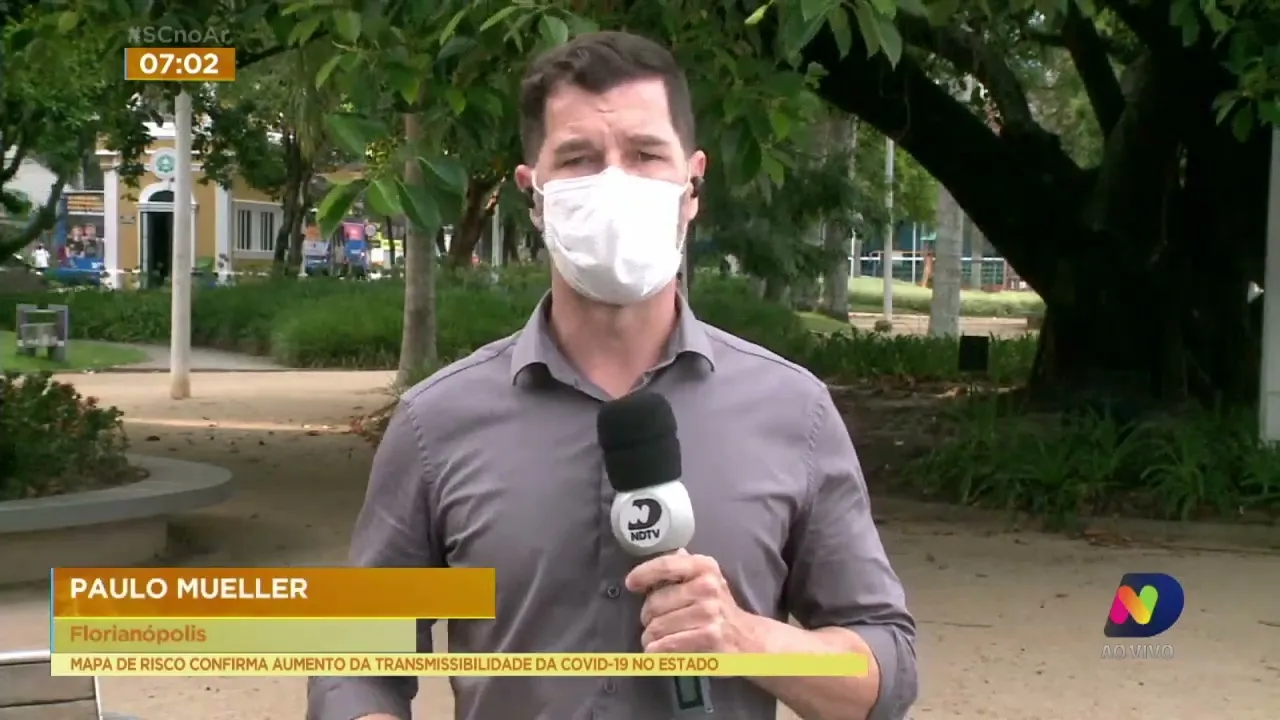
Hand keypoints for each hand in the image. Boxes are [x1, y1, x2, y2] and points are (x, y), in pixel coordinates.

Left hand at [624, 549, 748, 653]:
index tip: (631, 584)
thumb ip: (685, 565)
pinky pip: (667, 644)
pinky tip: (657, 651)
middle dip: (647, 616)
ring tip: (654, 639)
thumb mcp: (707, 579)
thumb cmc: (719, 607)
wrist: (748, 638)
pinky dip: (656, 651)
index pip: (665, 565)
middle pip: (654, 602)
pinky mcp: (708, 637)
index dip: (643, 574)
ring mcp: (709, 612)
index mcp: (704, 566)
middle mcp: (707, 586)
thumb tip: (670, 550)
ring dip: (650, 637)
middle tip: (652, 622)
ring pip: (657, 626)